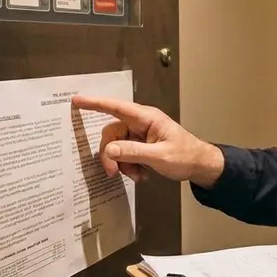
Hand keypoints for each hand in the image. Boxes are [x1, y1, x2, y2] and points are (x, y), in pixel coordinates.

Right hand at [70, 94, 223, 187]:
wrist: (200, 166)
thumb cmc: (185, 157)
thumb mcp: (160, 156)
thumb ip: (133, 152)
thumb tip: (109, 150)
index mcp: (146, 118)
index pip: (116, 107)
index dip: (95, 103)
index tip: (76, 100)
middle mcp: (140, 123)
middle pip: (111, 133)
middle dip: (110, 155)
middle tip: (113, 173)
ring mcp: (140, 135)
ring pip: (116, 147)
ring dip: (122, 164)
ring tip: (137, 176)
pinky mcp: (141, 146)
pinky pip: (124, 154)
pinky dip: (129, 167)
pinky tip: (141, 176)